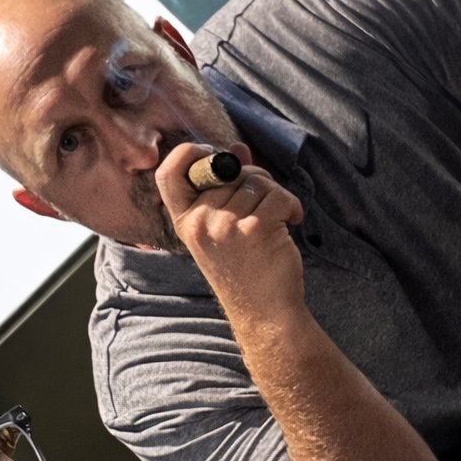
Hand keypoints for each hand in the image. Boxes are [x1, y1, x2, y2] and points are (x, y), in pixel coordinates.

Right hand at [155, 143, 305, 325]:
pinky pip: (278, 195)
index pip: (168, 173)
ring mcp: (224, 226)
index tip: (216, 155)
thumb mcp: (223, 230)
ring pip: (258, 181)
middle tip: (266, 204)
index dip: (189, 153)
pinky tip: (292, 222)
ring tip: (279, 219)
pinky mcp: (253, 229)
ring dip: (277, 196)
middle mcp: (199, 222)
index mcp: (185, 222)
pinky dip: (292, 206)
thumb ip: (227, 188)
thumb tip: (238, 148)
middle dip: (256, 178)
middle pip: (231, 170)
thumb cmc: (247, 270)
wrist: (265, 313)